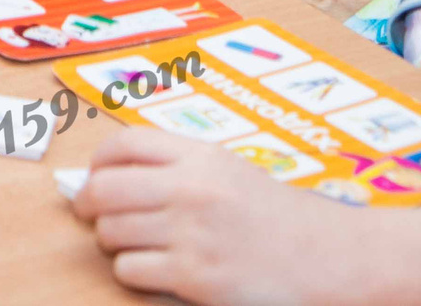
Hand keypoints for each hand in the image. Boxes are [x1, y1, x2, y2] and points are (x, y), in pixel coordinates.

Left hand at [74, 127, 363, 305]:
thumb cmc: (280, 219)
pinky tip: (158, 271)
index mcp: (202, 156)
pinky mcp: (195, 276)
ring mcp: (192, 232)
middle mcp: (193, 188)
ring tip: (137, 246)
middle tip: (94, 217)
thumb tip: (111, 176)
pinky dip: (134, 273)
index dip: (98, 163)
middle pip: (105, 188)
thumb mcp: (231, 173)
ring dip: (115, 242)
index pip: (124, 144)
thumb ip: (179, 168)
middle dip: (90, 205)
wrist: (331, 258)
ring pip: (112, 232)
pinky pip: (131, 270)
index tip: (94, 178)